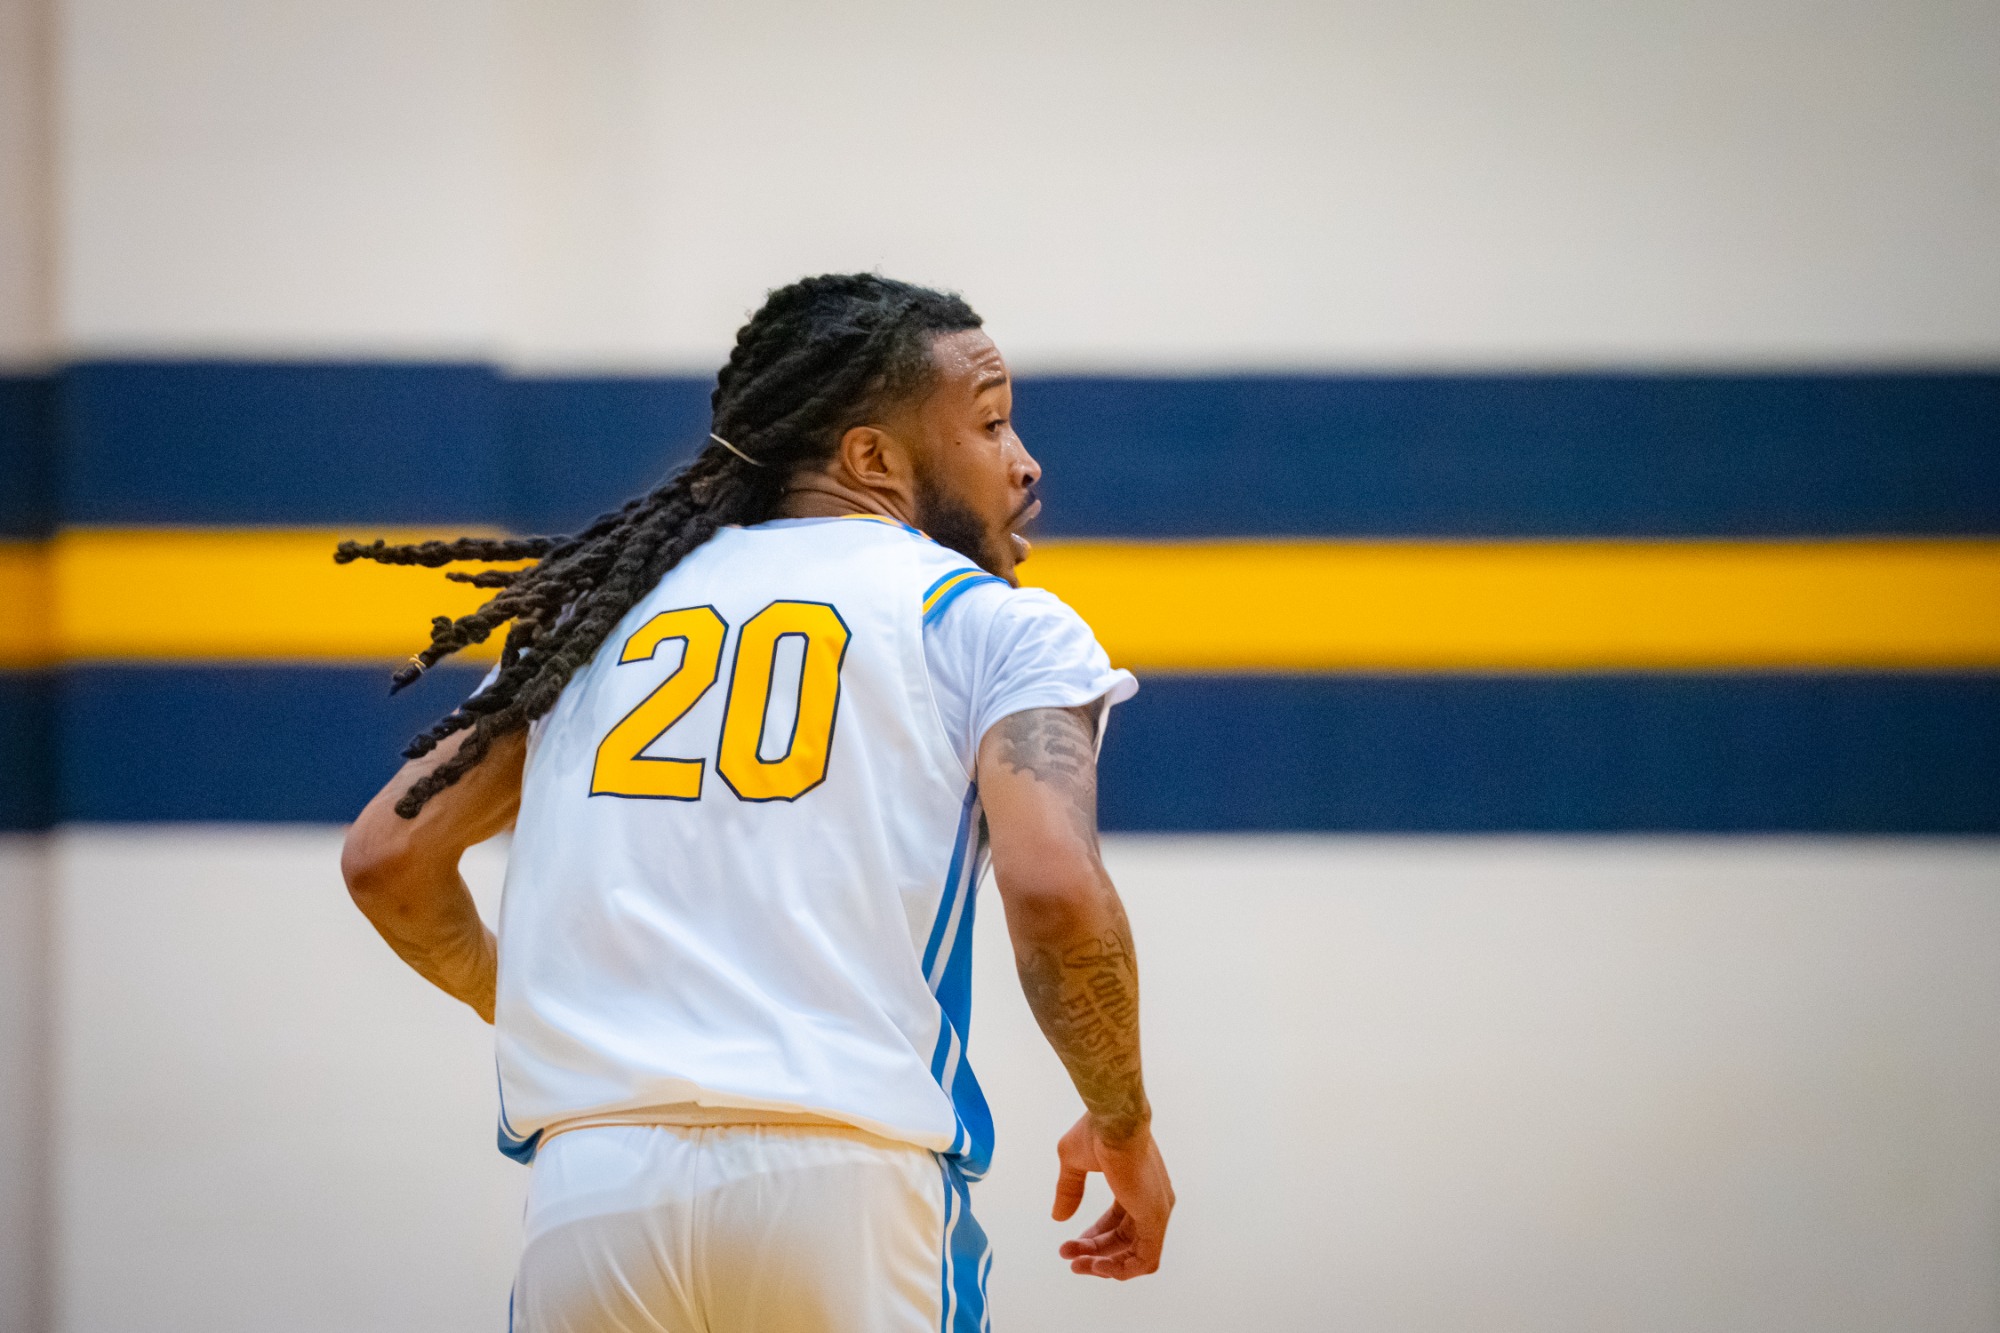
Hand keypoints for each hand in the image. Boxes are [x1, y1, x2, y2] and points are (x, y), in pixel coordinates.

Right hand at [1051, 1113, 1173, 1278]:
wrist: (1113, 1120)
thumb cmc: (1097, 1131)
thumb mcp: (1074, 1162)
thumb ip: (1069, 1190)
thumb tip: (1058, 1217)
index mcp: (1137, 1184)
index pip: (1119, 1222)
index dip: (1094, 1237)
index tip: (1070, 1243)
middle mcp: (1152, 1200)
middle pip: (1124, 1240)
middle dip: (1093, 1251)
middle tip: (1066, 1254)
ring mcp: (1156, 1210)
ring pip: (1135, 1255)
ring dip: (1104, 1265)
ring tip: (1076, 1264)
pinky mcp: (1155, 1217)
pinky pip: (1145, 1260)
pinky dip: (1121, 1270)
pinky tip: (1096, 1266)